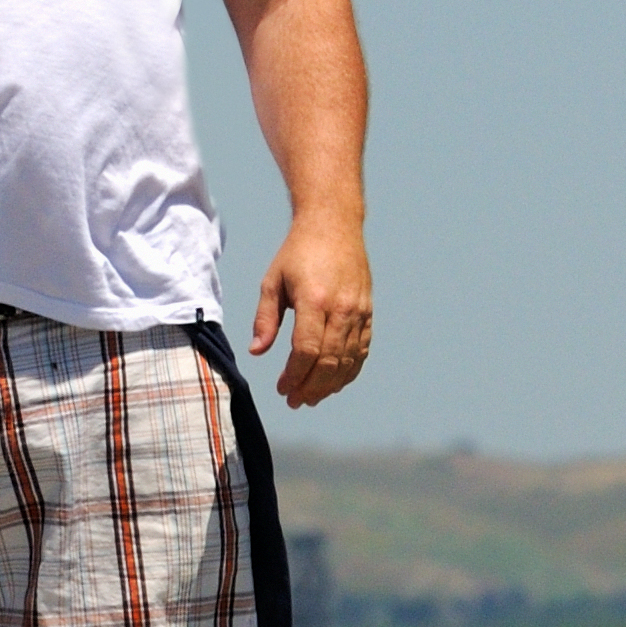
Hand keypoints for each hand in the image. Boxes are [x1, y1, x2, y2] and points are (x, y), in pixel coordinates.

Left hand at [250, 217, 371, 408]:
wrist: (334, 224)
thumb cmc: (298, 252)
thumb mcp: (272, 281)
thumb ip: (265, 319)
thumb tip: (257, 352)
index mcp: (314, 300)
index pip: (306, 350)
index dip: (294, 375)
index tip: (282, 388)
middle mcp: (341, 308)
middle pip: (329, 361)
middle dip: (311, 387)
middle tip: (295, 401)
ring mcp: (359, 311)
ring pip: (348, 360)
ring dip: (330, 384)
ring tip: (312, 397)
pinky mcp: (368, 312)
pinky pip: (362, 350)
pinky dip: (349, 370)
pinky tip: (335, 382)